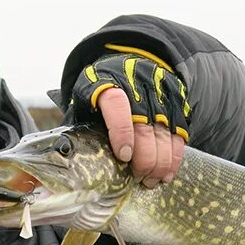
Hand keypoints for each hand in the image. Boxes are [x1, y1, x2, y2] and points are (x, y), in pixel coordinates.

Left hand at [70, 52, 189, 187]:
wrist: (131, 63)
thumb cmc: (100, 91)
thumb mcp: (83, 99)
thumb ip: (78, 123)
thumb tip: (65, 156)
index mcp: (108, 82)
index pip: (117, 105)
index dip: (122, 132)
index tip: (123, 156)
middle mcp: (138, 86)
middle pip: (145, 128)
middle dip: (143, 160)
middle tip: (135, 178)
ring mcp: (160, 95)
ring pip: (165, 136)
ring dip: (159, 164)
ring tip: (149, 181)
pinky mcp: (176, 103)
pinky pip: (179, 136)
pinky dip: (174, 159)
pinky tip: (165, 174)